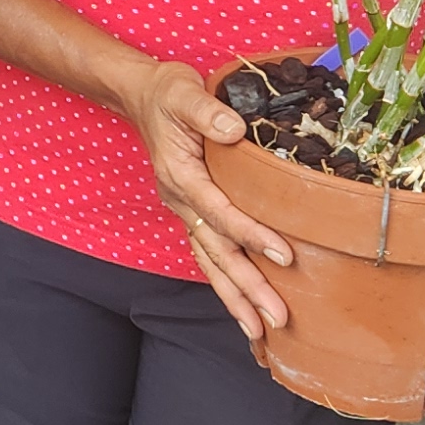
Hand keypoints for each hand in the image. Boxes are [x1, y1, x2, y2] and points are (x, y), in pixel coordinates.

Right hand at [117, 59, 294, 340]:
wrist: (140, 97)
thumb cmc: (165, 93)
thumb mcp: (182, 91)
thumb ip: (206, 111)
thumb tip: (236, 131)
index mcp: (180, 176)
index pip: (220, 213)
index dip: (251, 235)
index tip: (284, 255)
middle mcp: (181, 201)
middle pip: (215, 253)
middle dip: (246, 289)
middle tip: (275, 318)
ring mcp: (185, 210)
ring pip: (210, 262)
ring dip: (235, 298)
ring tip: (259, 332)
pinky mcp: (193, 212)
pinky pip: (209, 254)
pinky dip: (226, 283)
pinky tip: (244, 305)